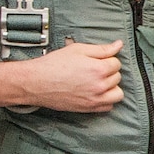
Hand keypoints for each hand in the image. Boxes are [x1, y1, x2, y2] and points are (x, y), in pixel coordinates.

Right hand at [0, 40, 124, 111]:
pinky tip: (96, 92)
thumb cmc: (53, 65)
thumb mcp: (77, 49)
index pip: (117, 63)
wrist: (36, 82)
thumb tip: (118, 45)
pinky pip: (108, 106)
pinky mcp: (89, 109)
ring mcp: (95, 99)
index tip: (97, 60)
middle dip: (108, 72)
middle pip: (117, 77)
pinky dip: (105, 100)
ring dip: (111, 87)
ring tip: (98, 81)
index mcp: (98, 69)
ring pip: (117, 93)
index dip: (107, 59)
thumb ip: (101, 48)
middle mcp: (100, 86)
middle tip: (93, 69)